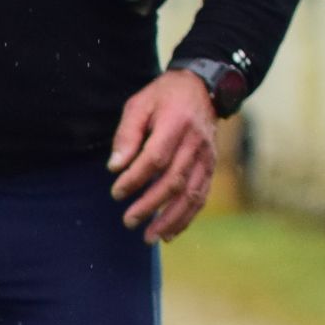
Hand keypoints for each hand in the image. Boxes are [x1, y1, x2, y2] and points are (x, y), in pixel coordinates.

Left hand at [108, 70, 219, 241]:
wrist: (204, 87)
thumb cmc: (164, 97)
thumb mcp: (140, 104)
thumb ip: (127, 134)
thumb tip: (115, 167)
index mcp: (176, 124)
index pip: (156, 158)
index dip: (136, 178)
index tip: (116, 192)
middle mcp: (195, 143)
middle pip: (174, 180)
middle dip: (150, 204)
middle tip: (128, 221)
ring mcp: (206, 156)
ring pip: (192, 193)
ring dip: (171, 218)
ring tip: (149, 237)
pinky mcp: (210, 166)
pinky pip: (201, 195)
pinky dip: (187, 217)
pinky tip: (170, 233)